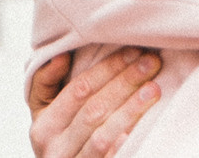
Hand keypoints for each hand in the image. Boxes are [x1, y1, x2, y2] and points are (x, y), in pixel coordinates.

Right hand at [27, 47, 161, 157]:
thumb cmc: (59, 137)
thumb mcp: (45, 113)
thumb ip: (45, 82)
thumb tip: (61, 55)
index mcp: (45, 126)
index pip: (79, 90)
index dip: (107, 68)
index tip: (134, 50)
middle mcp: (56, 148)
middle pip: (93, 110)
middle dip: (125, 82)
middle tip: (151, 62)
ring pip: (102, 136)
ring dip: (130, 110)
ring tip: (153, 89)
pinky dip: (121, 146)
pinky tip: (136, 131)